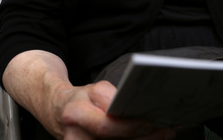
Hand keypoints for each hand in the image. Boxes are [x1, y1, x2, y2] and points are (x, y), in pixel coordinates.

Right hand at [58, 80, 175, 139]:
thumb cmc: (80, 98)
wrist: (56, 110)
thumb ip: (112, 98)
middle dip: (143, 139)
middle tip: (166, 131)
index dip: (128, 127)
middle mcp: (76, 138)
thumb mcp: (93, 89)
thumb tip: (135, 104)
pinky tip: (146, 139)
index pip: (105, 126)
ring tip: (162, 135)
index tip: (149, 124)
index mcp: (76, 115)